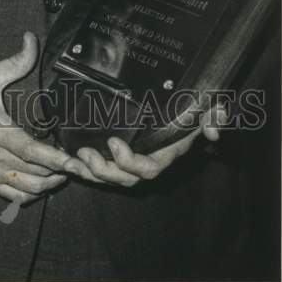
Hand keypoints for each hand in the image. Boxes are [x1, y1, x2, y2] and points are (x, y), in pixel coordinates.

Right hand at [0, 32, 69, 203]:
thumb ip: (15, 61)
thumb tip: (31, 38)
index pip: (34, 152)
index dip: (57, 160)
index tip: (75, 163)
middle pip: (37, 174)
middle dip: (62, 173)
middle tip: (77, 163)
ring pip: (29, 190)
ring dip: (50, 185)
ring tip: (62, 173)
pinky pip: (15, 197)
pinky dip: (32, 195)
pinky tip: (41, 184)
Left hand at [64, 104, 229, 186]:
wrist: (173, 102)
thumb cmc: (187, 107)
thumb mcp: (205, 107)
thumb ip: (213, 115)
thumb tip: (215, 129)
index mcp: (163, 152)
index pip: (149, 168)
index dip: (131, 162)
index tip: (115, 142)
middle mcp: (145, 161)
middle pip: (124, 179)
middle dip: (104, 171)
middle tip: (87, 154)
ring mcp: (128, 160)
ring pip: (108, 178)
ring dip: (89, 172)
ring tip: (74, 160)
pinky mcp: (112, 154)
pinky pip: (97, 169)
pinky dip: (81, 167)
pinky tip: (66, 161)